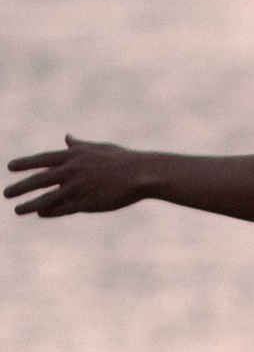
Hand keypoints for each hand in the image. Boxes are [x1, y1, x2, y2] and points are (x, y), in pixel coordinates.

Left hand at [6, 136, 146, 218]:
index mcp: (74, 156)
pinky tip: (40, 213)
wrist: (141, 174)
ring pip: (47, 198)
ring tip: (17, 209)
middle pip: (39, 180)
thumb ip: (79, 145)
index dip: (25, 164)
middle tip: (6, 193)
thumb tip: (67, 137)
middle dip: (20, 187)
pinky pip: (63, 209)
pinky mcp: (87, 203)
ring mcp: (78, 188)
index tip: (10, 167)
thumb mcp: (98, 148)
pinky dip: (50, 211)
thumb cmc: (122, 159)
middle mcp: (72, 171)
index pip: (43, 160)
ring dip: (30, 204)